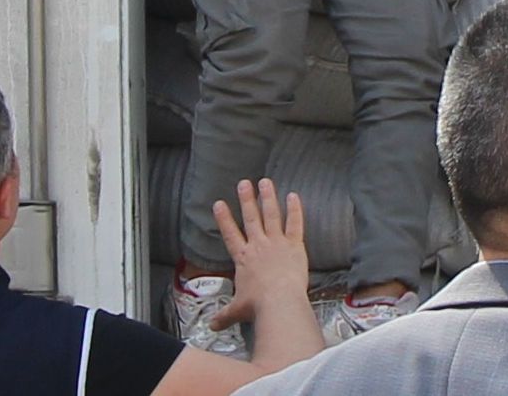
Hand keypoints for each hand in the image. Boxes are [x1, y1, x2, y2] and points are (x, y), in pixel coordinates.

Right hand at [209, 178, 310, 329]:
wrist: (279, 302)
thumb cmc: (258, 306)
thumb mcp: (237, 310)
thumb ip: (224, 315)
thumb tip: (211, 326)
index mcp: (243, 258)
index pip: (231, 234)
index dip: (224, 218)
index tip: (219, 203)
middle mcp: (258, 246)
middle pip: (251, 218)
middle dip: (246, 199)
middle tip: (244, 183)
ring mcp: (276, 243)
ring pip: (271, 215)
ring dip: (268, 198)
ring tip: (265, 182)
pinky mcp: (294, 245)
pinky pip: (295, 224)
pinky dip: (295, 209)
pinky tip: (293, 196)